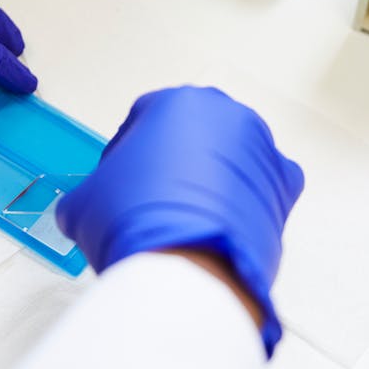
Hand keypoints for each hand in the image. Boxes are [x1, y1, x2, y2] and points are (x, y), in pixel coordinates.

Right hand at [56, 86, 304, 356]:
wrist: (186, 266)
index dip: (124, 155)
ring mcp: (262, 149)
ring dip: (210, 184)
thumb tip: (86, 210)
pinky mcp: (286, 187)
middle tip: (150, 203)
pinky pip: (261, 190)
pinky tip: (220, 230)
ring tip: (185, 223)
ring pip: (230, 160)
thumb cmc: (131, 219)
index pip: (144, 120)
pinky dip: (245, 205)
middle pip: (193, 136)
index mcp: (178, 102)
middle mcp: (227, 115)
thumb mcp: (82, 203)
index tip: (115, 183)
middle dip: (172, 164)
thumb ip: (89, 194)